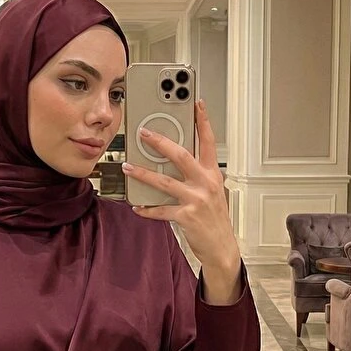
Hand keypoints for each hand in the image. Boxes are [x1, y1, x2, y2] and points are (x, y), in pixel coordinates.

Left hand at [122, 100, 240, 272]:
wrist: (221, 247)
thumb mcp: (212, 192)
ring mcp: (196, 200)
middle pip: (181, 155)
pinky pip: (161, 210)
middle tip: (144, 132)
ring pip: (165, 182)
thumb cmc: (214, 219)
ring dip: (143, 174)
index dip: (203, 121)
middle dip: (160, 142)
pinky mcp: (186, 217)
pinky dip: (147, 209)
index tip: (196, 103)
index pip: (209, 141)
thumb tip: (172, 163)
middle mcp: (206, 183)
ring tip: (129, 167)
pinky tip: (137, 206)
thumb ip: (197, 175)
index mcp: (213, 174)